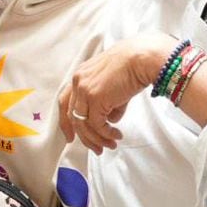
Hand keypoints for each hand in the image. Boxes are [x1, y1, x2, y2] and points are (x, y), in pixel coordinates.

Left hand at [57, 32, 172, 153]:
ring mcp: (85, 90)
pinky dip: (106, 134)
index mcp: (80, 76)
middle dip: (85, 137)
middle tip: (97, 149)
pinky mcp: (95, 99)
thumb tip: (110, 118)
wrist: (141, 58)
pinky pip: (97, 124)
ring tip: (111, 145)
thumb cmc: (132, 66)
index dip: (66, 122)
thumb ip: (107, 101)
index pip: (65, 102)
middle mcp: (78, 82)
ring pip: (84, 124)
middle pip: (73, 116)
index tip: (70, 137)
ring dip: (97, 139)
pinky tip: (116, 136)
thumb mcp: (113, 83)